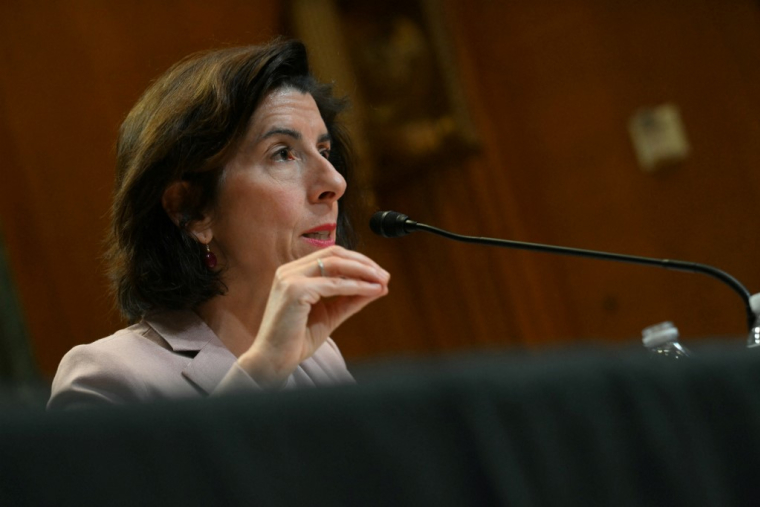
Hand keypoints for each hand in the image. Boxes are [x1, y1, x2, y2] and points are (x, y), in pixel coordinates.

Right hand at [237, 246, 388, 387]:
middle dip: (363, 263)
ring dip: (363, 271)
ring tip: (382, 281)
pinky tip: (372, 291)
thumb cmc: (297, 339)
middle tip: (385, 276)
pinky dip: (356, 286)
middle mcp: (290, 270)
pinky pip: (333, 284)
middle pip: (334, 254)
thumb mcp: (331, 314)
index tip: (379, 274)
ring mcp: (290, 278)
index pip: (331, 256)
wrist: (274, 360)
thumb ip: (351, 298)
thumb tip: (379, 286)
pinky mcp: (294, 290)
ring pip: (335, 264)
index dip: (358, 261)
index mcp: (294, 272)